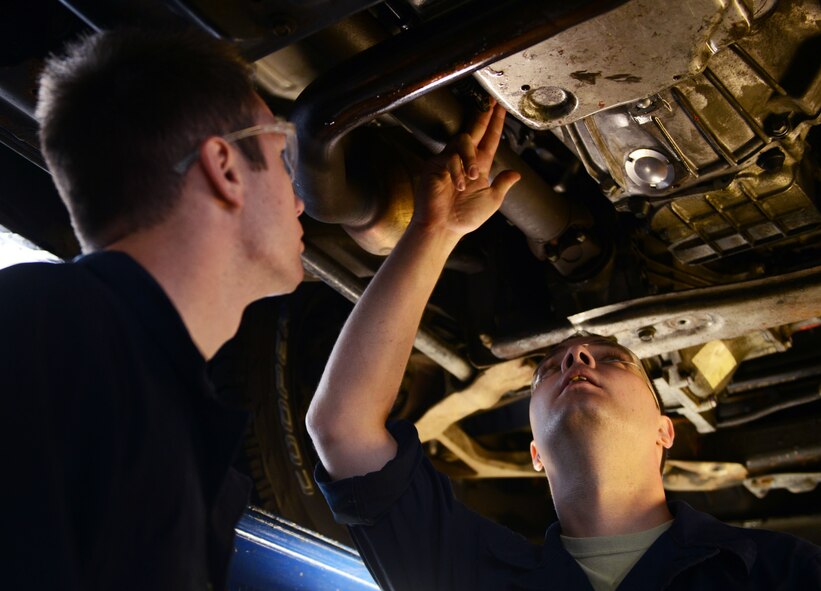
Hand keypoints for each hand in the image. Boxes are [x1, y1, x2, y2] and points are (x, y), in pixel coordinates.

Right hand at [412, 101, 520, 237]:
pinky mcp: (435, 165)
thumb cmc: (465, 218)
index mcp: (479, 167)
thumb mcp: (491, 201)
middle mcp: (464, 160)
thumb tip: (517, 173)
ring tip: (473, 177)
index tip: (501, 108)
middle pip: (476, 130)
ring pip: (464, 142)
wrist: (443, 228)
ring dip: (471, 158)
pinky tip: (458, 185)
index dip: (496, 124)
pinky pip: (450, 157)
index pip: (490, 140)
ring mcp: (448, 161)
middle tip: (491, 103)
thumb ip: (502, 184)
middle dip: (484, 116)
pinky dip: (458, 171)